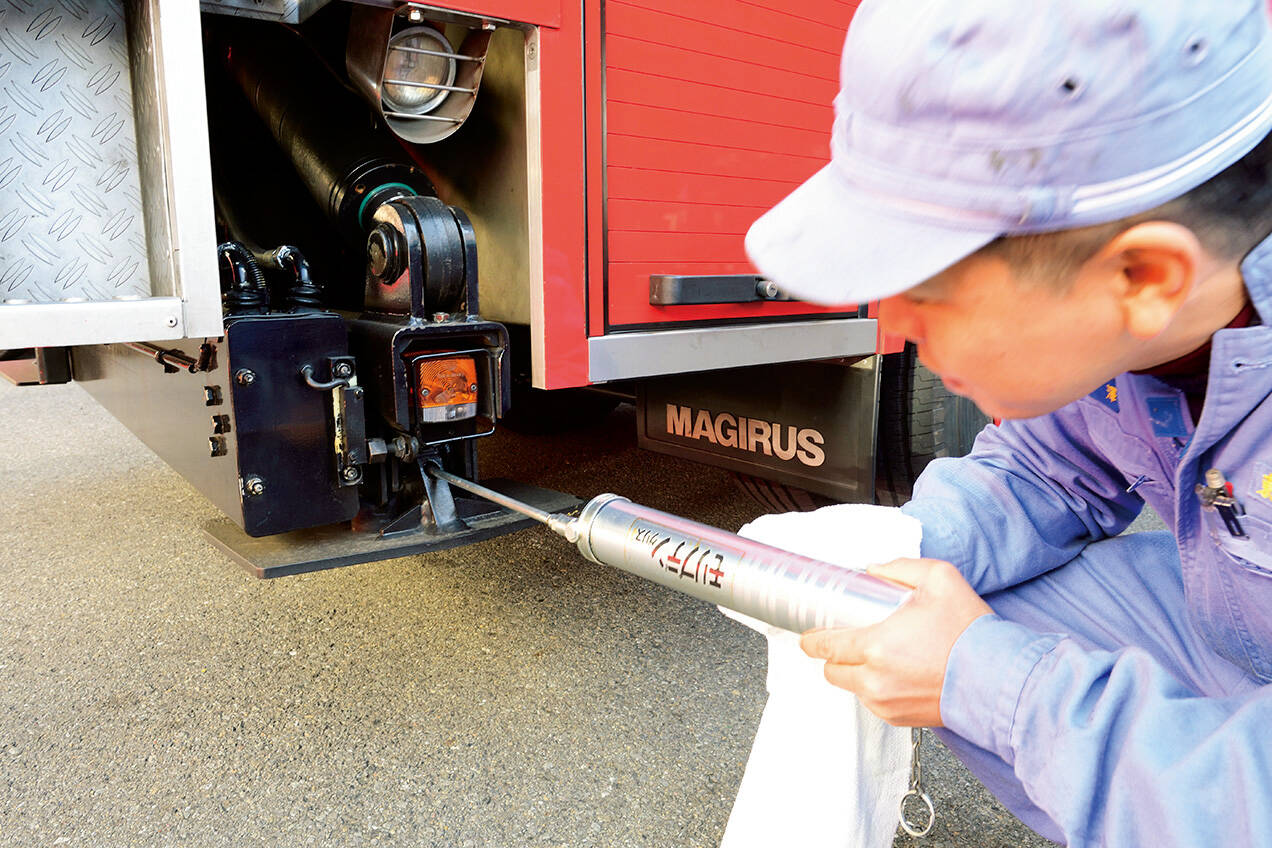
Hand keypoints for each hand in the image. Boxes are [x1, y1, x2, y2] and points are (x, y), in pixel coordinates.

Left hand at [800, 558, 991, 726]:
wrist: (999, 678)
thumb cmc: (970, 632)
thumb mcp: (938, 578)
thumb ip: (899, 567)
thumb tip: (874, 570)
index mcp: (875, 646)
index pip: (824, 646)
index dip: (811, 639)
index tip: (809, 635)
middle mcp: (874, 680)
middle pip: (831, 671)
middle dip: (834, 656)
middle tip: (848, 641)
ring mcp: (886, 703)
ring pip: (852, 688)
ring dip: (856, 673)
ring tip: (881, 656)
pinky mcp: (900, 719)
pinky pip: (874, 702)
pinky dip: (877, 689)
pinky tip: (897, 673)